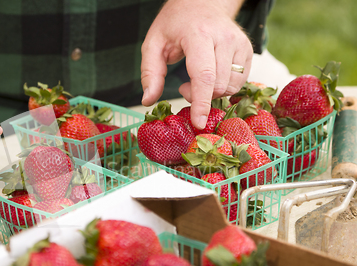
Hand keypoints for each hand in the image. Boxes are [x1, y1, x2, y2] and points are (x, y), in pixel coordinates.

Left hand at [140, 0, 252, 128]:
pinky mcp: (248, 51)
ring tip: (196, 79)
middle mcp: (224, 38)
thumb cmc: (175, 24)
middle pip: (218, 86)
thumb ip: (150, 73)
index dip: (201, 102)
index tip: (198, 122)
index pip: (204, 75)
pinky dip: (223, 87)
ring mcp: (240, 44)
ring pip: (230, 87)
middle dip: (199, 97)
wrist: (203, 2)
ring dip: (211, 93)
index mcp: (198, 34)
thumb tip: (148, 101)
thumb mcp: (153, 43)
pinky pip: (239, 82)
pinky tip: (210, 76)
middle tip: (184, 87)